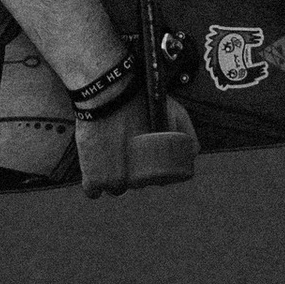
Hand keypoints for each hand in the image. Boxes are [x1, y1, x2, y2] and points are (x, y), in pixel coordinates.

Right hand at [75, 91, 198, 195]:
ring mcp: (113, 180)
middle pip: (135, 184)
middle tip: (126, 151)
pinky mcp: (92, 176)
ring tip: (109, 158)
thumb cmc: (139, 99)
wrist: (107, 91)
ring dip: (113, 179)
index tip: (145, 160)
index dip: (152, 171)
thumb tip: (192, 155)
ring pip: (115, 188)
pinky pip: (93, 192)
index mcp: (157, 170)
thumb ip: (189, 135)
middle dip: (132, 172)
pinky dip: (94, 187)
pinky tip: (95, 175)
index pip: (158, 181)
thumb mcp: (175, 112)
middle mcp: (136, 181)